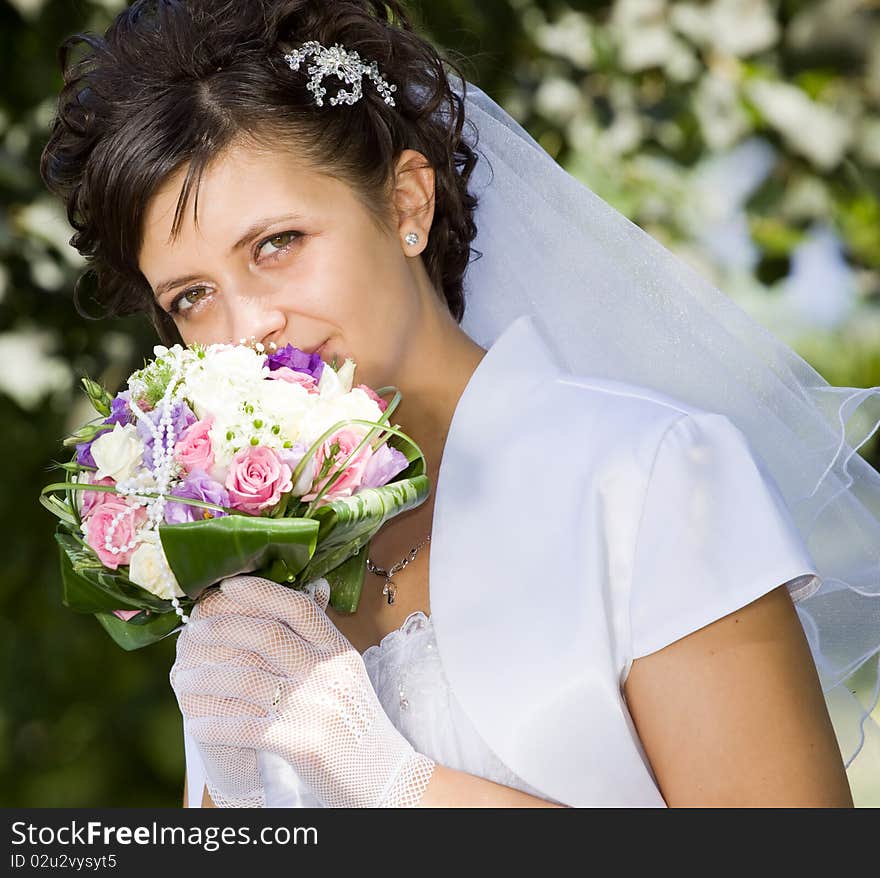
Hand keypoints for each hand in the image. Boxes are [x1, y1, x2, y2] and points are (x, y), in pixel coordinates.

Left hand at [169, 575, 435, 807]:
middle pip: (267, 636)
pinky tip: (198, 723)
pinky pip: (244, 727)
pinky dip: (215, 723)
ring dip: (207, 679)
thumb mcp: (349, 674)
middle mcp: (329, 673)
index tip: (229, 585)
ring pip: (247, 680)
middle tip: (194, 631)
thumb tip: (316, 587)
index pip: (299, 608)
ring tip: (185, 679)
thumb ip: (324, 639)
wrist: (385, 779)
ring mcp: (316, 707)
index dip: (262, 592)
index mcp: (340, 653)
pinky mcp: (301, 744)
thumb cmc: (359, 725)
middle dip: (223, 629)